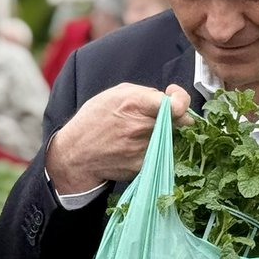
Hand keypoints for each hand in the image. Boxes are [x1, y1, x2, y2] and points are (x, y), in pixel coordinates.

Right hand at [46, 82, 190, 192]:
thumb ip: (145, 93)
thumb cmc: (94, 120)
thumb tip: (168, 99)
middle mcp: (141, 127)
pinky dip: (154, 149)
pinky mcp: (142, 165)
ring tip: (141, 133)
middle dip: (174, 118)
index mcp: (135, 104)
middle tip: (160, 117)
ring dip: (164, 134)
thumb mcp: (115, 94)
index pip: (176, 106)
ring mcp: (143, 148)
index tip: (177, 100)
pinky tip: (136, 146)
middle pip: (178, 123)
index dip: (182, 101)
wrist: (76, 154)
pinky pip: (159, 154)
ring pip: (171, 139)